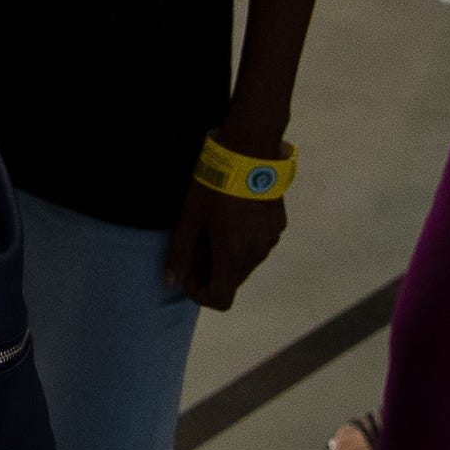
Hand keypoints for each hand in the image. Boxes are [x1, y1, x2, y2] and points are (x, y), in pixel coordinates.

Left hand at [162, 174, 287, 311]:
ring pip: (245, 263)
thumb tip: (170, 283)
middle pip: (232, 281)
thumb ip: (180, 253)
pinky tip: (232, 216)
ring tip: (214, 226)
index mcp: (234, 255)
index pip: (221, 299)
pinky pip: (258, 245)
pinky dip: (242, 242)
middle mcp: (257, 254)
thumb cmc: (214, 184)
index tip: (189, 271)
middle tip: (197, 242)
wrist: (251, 151)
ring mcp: (271, 239)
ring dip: (227, 255)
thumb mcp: (190, 218)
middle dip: (211, 270)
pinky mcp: (278, 225)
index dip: (200, 292)